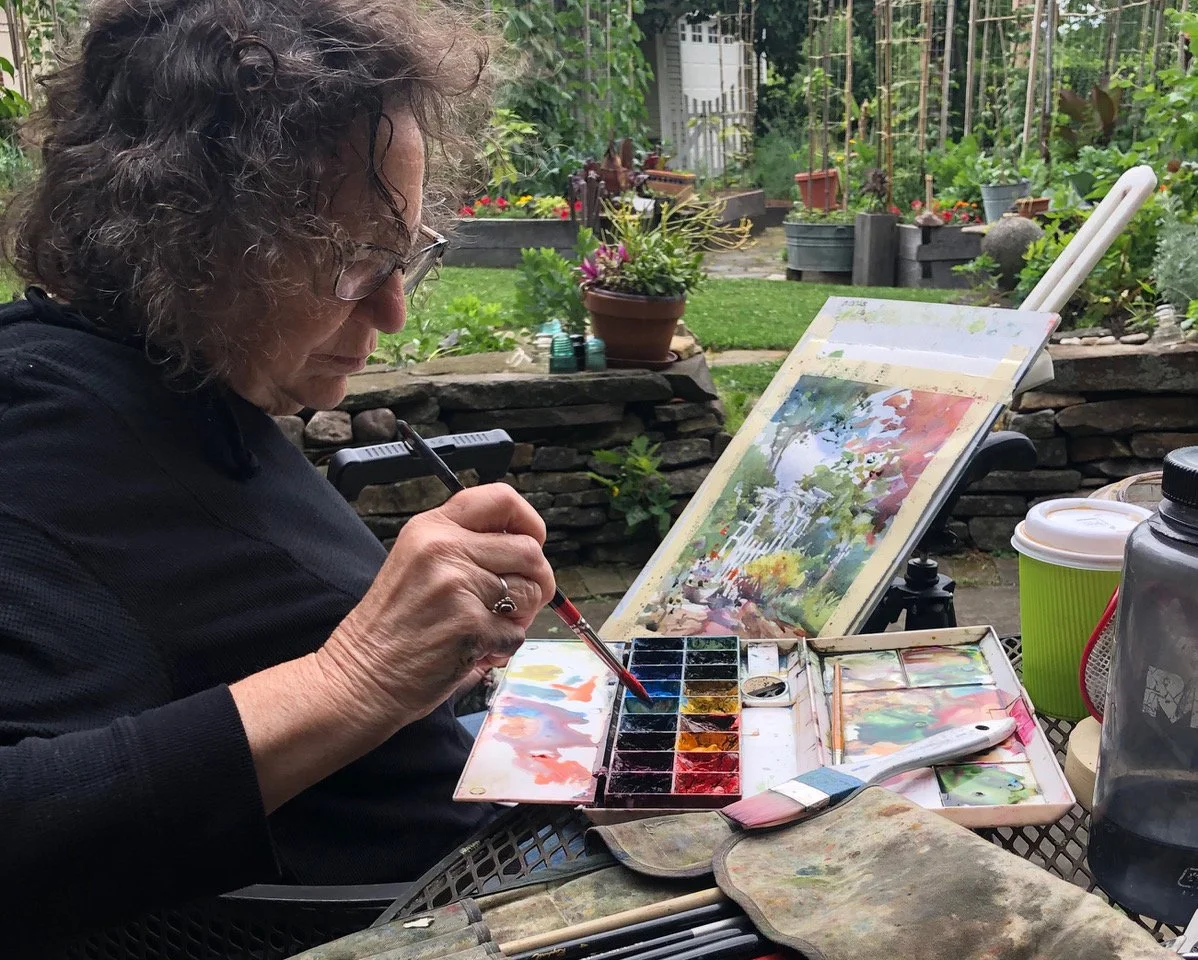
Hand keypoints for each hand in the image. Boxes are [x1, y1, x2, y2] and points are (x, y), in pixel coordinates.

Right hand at [320, 483, 555, 727]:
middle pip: (528, 549)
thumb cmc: (392, 627)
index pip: (501, 499)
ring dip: (521, 617)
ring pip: (530, 590)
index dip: (529, 522)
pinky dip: (503, 648)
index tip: (532, 544)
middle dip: (536, 580)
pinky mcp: (470, 624)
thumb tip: (526, 549)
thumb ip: (464, 547)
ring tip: (489, 628)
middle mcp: (444, 548)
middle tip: (517, 604)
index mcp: (432, 528)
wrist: (359, 677)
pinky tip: (475, 651)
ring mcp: (458, 585)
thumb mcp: (417, 562)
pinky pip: (516, 633)